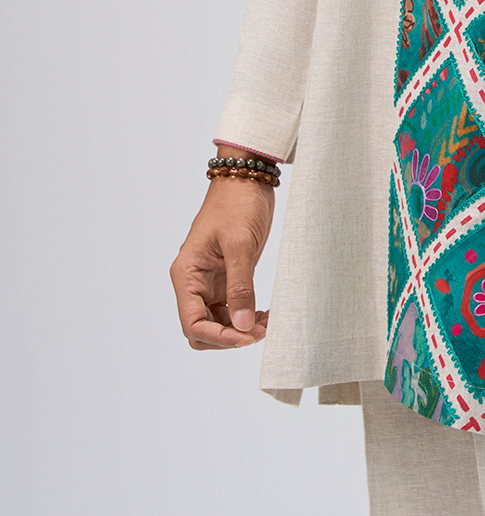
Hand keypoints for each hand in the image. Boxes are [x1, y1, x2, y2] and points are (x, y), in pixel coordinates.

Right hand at [170, 175, 274, 349]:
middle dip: (229, 337)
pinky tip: (265, 315)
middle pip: (202, 330)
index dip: (218, 337)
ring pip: (219, 323)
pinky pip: (232, 309)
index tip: (246, 336)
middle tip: (260, 332)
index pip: (192, 323)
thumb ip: (240, 286)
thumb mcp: (239, 244)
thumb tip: (243, 325)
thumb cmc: (237, 203)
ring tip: (267, 324)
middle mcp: (194, 283)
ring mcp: (211, 282)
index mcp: (187, 275)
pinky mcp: (228, 278)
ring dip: (241, 330)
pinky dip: (247, 317)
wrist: (248, 178)